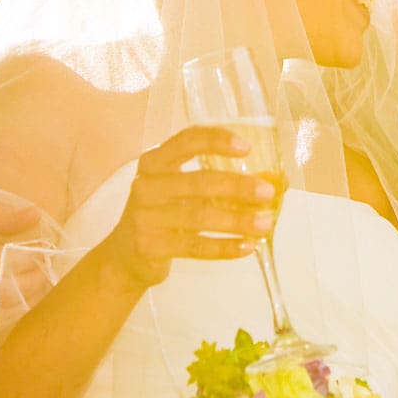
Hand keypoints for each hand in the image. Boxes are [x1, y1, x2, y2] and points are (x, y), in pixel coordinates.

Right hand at [97, 126, 280, 291]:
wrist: (124, 257)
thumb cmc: (161, 215)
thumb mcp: (176, 190)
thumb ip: (215, 181)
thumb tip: (274, 183)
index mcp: (153, 163)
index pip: (186, 141)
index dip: (216, 140)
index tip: (246, 146)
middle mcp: (146, 185)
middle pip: (199, 182)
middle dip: (237, 186)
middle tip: (267, 192)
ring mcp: (146, 217)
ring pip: (200, 216)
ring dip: (237, 220)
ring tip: (265, 224)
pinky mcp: (151, 246)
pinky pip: (195, 246)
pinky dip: (225, 247)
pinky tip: (247, 246)